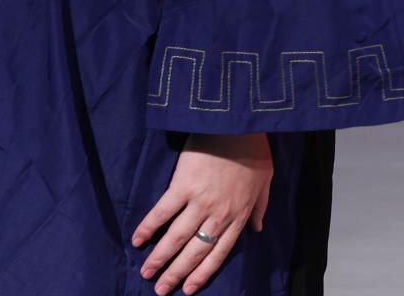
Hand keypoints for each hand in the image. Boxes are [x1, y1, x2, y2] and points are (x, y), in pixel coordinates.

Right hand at [132, 132, 272, 294]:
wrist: (238, 123)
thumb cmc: (254, 149)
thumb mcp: (266, 180)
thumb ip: (260, 207)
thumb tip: (256, 229)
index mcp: (238, 215)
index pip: (219, 253)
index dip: (202, 273)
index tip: (188, 289)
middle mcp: (218, 214)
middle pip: (194, 252)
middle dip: (176, 273)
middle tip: (160, 290)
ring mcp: (200, 202)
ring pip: (176, 238)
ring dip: (159, 258)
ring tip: (146, 273)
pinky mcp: (182, 186)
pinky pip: (162, 213)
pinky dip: (148, 228)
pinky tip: (138, 241)